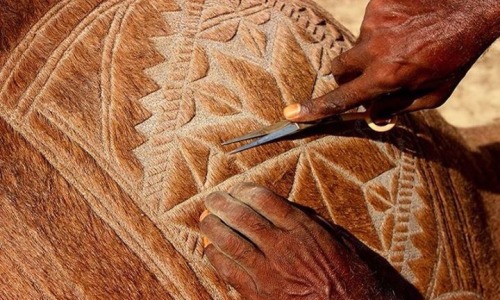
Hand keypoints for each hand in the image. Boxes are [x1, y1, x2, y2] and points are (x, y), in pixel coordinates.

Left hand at [199, 183, 399, 299]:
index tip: (238, 188)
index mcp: (303, 229)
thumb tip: (283, 206)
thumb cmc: (352, 275)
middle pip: (242, 218)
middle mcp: (283, 247)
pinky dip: (216, 259)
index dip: (245, 190)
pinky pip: (230, 273)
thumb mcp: (338, 238)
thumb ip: (309, 220)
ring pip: (231, 243)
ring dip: (212, 228)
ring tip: (204, 219)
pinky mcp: (262, 295)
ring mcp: (270, 272)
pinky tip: (211, 250)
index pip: (264, 200)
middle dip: (222, 204)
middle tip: (211, 197)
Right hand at [283, 0, 499, 120]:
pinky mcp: (378, 4)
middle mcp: (375, 49)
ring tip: (403, 43)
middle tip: (372, 71)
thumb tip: (366, 112)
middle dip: (349, 74)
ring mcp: (374, 22)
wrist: (472, 8)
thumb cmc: (455, 56)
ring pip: (356, 45)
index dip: (315, 109)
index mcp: (387, 76)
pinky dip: (383, 29)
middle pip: (338, 68)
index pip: (341, 98)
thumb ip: (395, 107)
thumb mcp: (433, 95)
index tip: (292, 113)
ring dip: (372, 50)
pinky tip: (406, 26)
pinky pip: (369, 24)